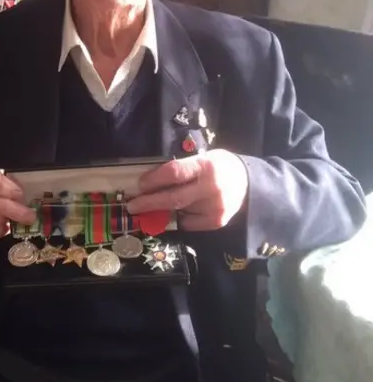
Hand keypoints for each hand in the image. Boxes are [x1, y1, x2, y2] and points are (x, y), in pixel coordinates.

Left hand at [127, 149, 248, 230]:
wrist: (249, 183)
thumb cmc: (219, 166)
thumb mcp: (202, 158)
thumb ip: (181, 168)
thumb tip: (151, 180)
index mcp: (205, 166)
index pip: (174, 173)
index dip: (153, 180)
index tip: (139, 185)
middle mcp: (210, 188)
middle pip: (173, 198)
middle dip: (149, 203)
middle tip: (132, 206)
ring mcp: (214, 207)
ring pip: (179, 211)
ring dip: (162, 210)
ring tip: (151, 207)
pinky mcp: (216, 222)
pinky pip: (188, 223)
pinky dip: (179, 217)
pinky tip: (179, 211)